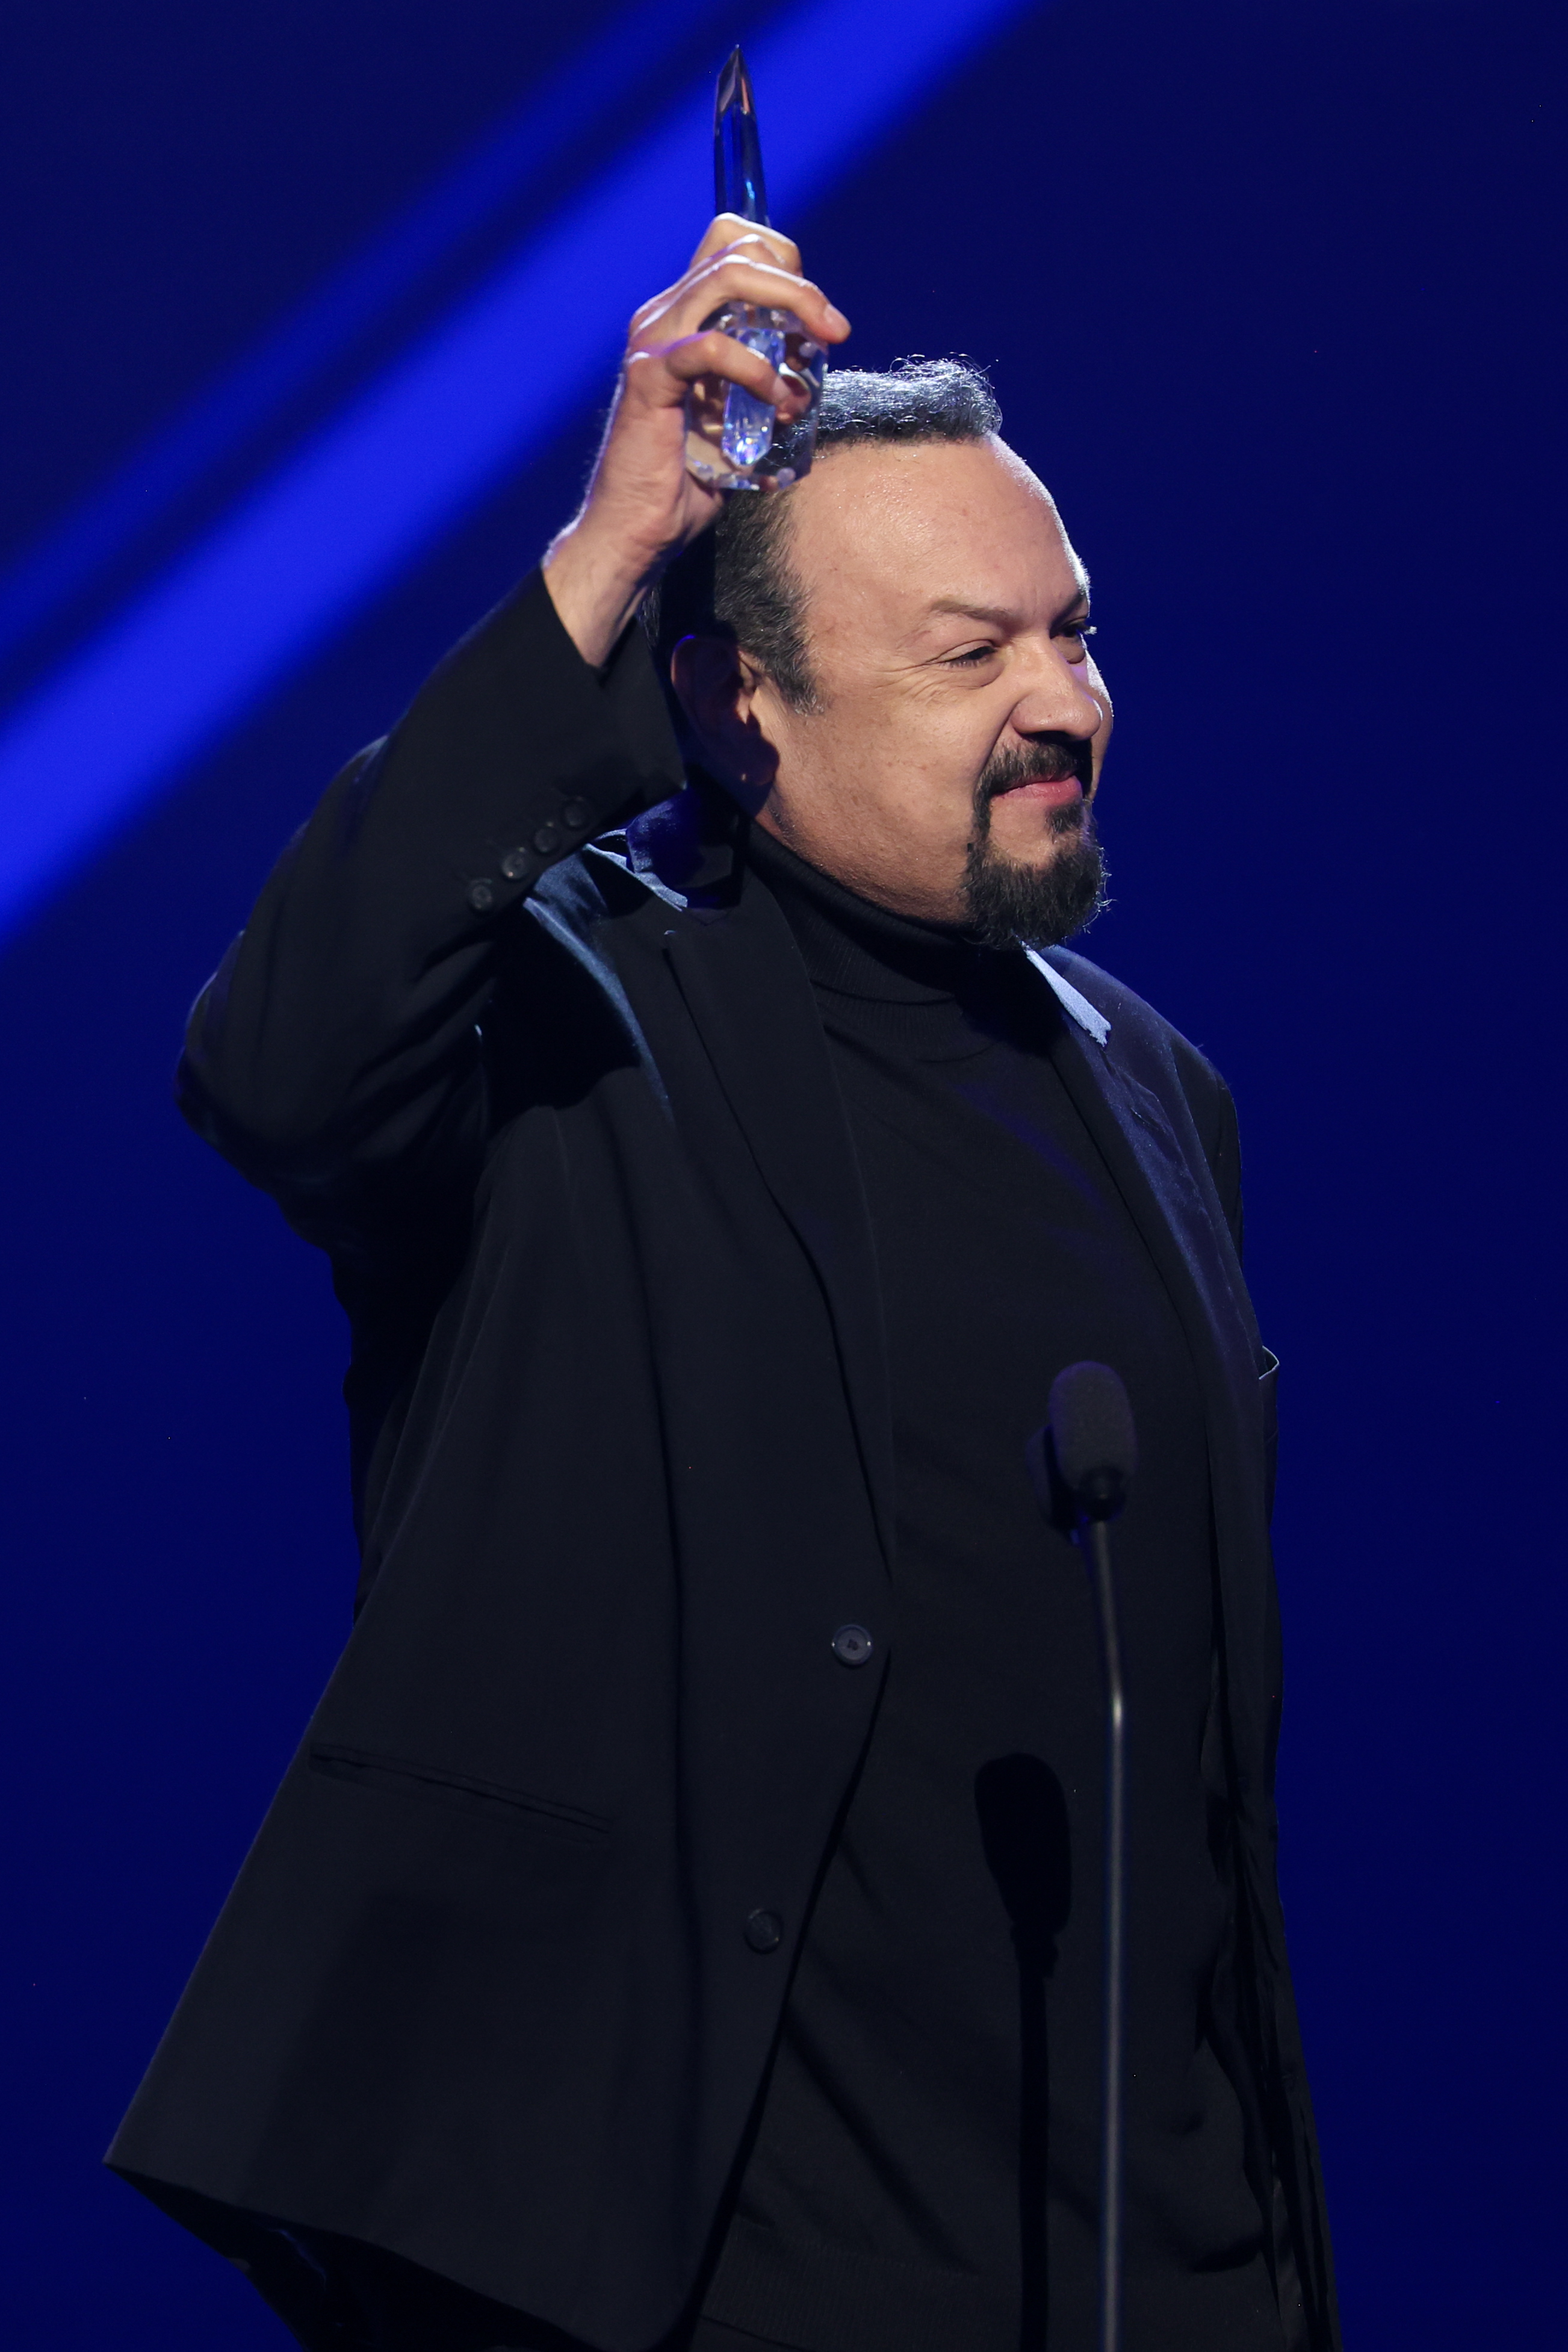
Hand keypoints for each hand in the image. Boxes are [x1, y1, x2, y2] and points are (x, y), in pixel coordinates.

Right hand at [543, 215, 849, 666]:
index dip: (785, 262)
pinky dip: (753, 368)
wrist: (640, 532)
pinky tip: (776, 399)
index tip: (819, 316)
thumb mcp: (738, 418)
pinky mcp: (648, 378)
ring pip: (726, 280)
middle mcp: (665, 316)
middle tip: (836, 330)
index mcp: (685, 317)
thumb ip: (763, 380)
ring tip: (811, 363)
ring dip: (786, 311)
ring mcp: (653, 342)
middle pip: (739, 252)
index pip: (734, 244)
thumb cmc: (689, 481)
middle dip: (800, 287)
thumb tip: (808, 367)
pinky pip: (709, 348)